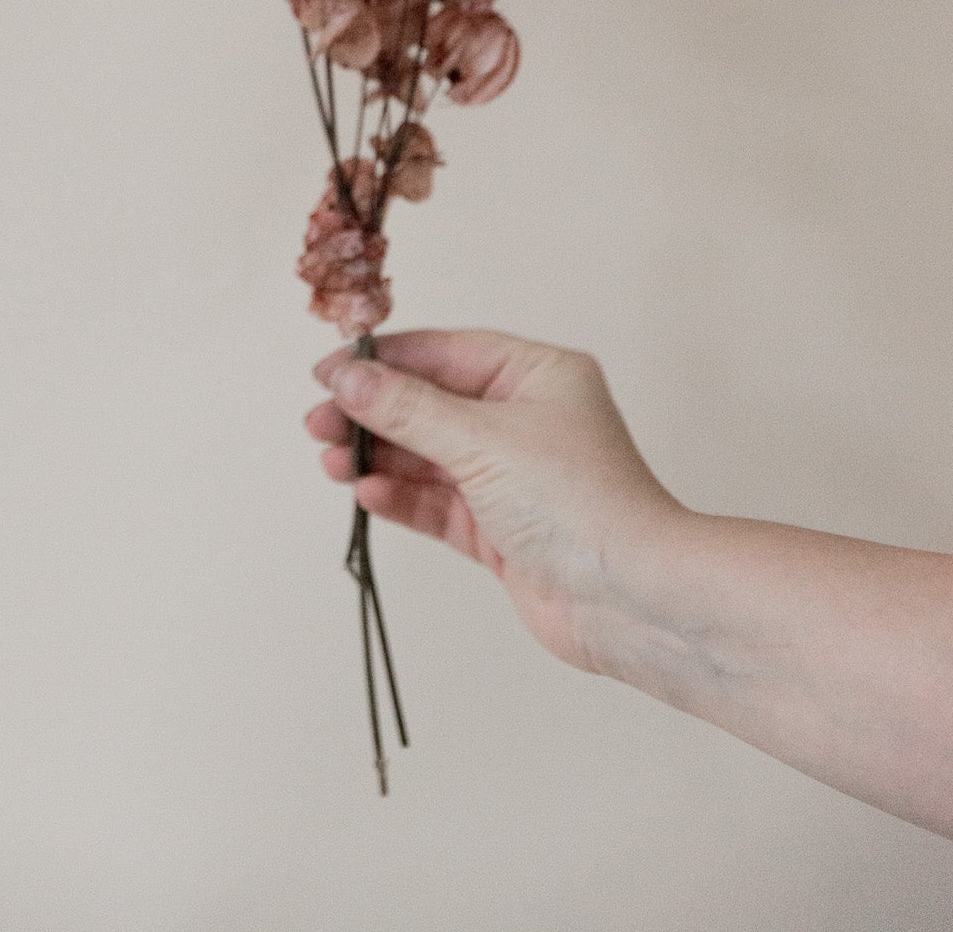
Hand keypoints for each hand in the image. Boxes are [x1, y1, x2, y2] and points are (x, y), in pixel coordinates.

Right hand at [307, 328, 684, 671]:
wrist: (632, 598)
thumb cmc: (579, 502)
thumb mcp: (482, 440)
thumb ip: (408, 409)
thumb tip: (349, 378)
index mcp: (537, 375)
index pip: (446, 353)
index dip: (384, 362)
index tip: (329, 372)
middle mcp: (527, 420)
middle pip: (432, 405)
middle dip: (374, 414)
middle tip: (319, 424)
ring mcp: (514, 477)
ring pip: (430, 456)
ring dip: (381, 457)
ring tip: (334, 462)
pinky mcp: (503, 529)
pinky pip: (440, 503)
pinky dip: (404, 497)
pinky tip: (370, 492)